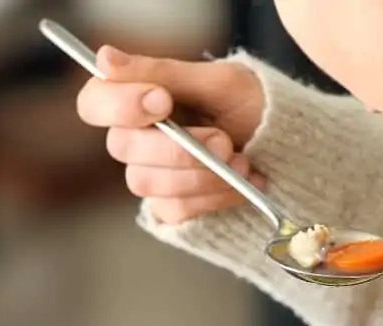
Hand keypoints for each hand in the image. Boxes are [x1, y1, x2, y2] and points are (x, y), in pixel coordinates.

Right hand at [76, 46, 267, 223]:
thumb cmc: (249, 106)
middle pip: (123, 147)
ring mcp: (151, 174)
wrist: (287, 146)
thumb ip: (163, 72)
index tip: (163, 101)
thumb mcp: (218, 82)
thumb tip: (105, 59)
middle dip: (179, 147)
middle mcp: (135, 138)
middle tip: (223, 141)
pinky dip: (213, 198)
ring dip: (201, 175)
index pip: (95, 103)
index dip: (121, 105)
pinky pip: (174, 210)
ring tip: (241, 163)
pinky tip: (241, 184)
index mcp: (137, 98)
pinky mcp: (171, 207)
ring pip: (148, 182)